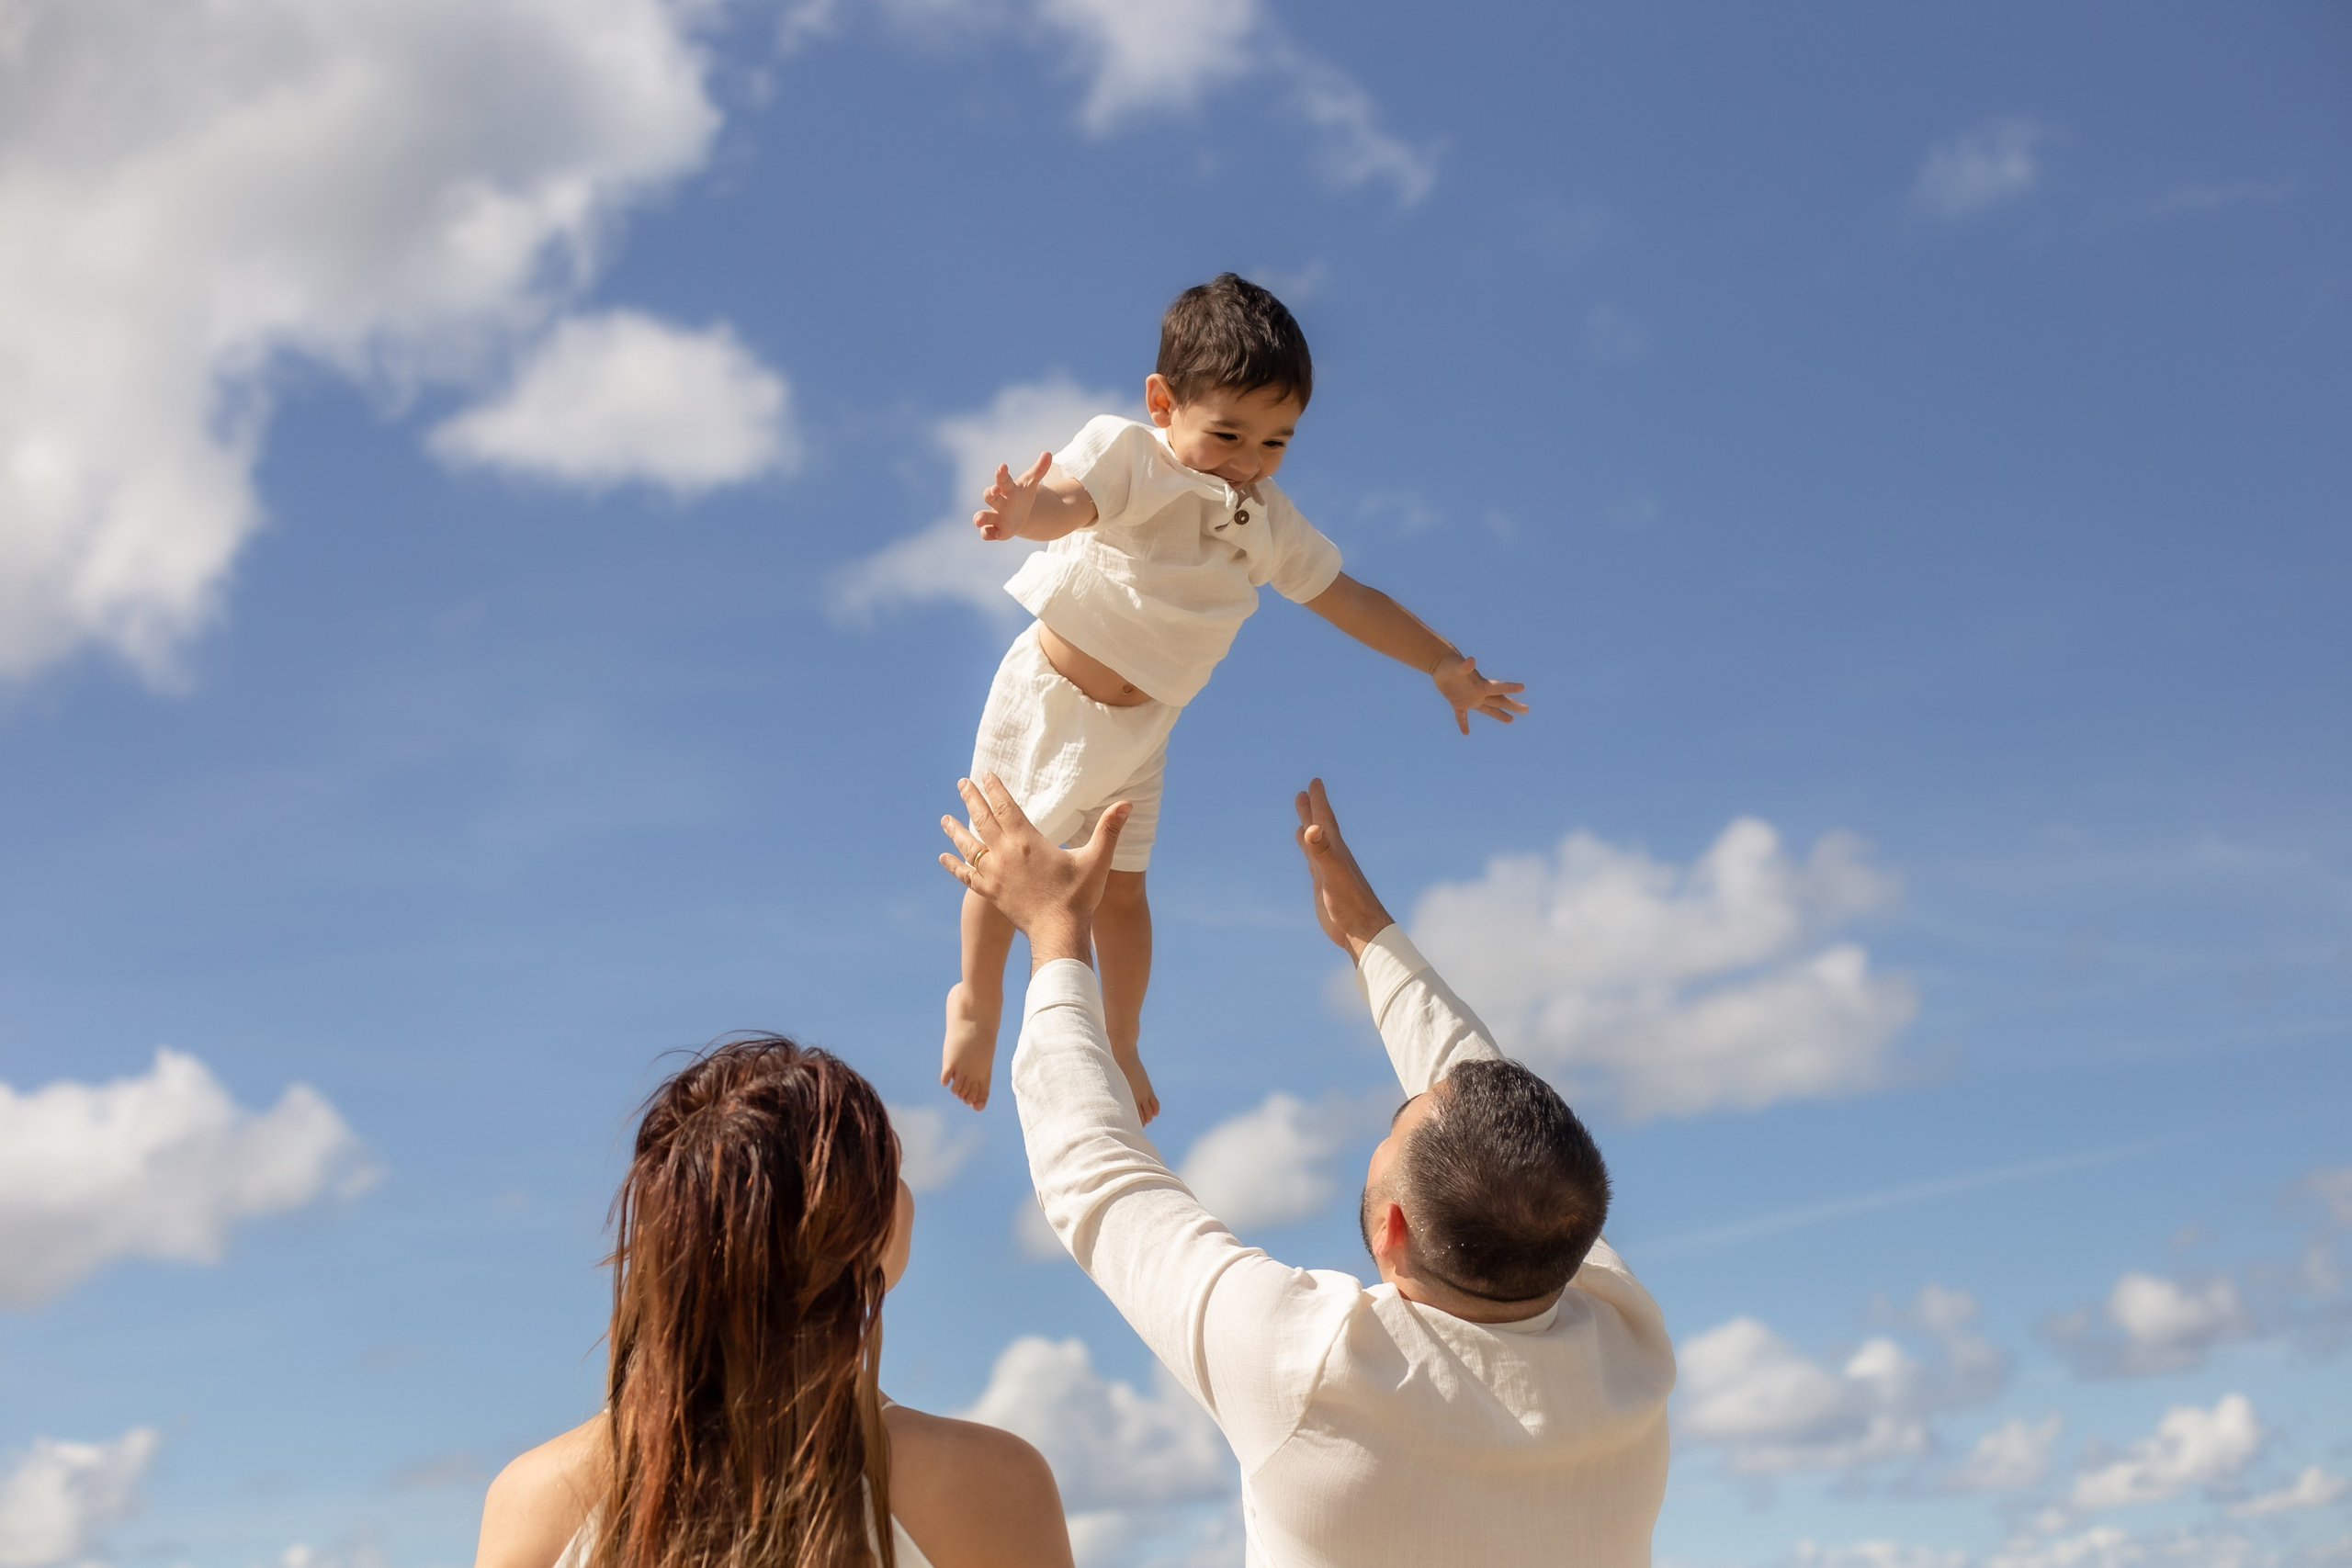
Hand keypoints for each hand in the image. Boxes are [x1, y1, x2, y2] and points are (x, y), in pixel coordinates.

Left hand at [941, 774, 1127, 968]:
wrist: (1057, 932)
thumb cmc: (1078, 897)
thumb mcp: (1097, 860)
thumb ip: (1109, 830)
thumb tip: (1128, 803)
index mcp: (1027, 841)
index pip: (1006, 806)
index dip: (995, 788)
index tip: (985, 773)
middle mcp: (1005, 854)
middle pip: (982, 819)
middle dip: (971, 799)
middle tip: (961, 782)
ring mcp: (994, 874)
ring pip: (969, 846)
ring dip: (955, 830)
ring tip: (944, 818)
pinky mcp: (990, 893)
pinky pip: (966, 875)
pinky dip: (954, 865)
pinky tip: (943, 857)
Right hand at [973, 452, 1052, 540]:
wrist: (1020, 515)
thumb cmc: (1022, 496)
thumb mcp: (1031, 484)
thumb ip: (1039, 470)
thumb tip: (1048, 453)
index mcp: (1006, 489)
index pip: (1002, 480)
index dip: (1001, 474)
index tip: (1003, 466)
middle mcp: (998, 502)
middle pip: (989, 496)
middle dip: (990, 493)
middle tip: (994, 490)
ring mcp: (995, 516)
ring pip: (983, 516)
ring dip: (979, 518)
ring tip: (979, 521)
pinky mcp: (995, 531)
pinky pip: (986, 533)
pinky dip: (988, 534)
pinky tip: (996, 534)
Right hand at [1293, 778, 1395, 962]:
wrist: (1362, 930)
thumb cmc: (1351, 903)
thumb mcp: (1334, 874)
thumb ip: (1323, 851)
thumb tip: (1311, 828)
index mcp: (1336, 850)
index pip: (1325, 819)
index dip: (1319, 800)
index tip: (1314, 782)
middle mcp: (1332, 857)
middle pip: (1320, 828)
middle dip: (1312, 809)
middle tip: (1304, 792)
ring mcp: (1328, 871)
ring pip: (1316, 844)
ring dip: (1309, 829)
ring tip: (1304, 820)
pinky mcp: (1324, 886)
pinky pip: (1314, 863)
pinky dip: (1309, 852)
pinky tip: (1307, 852)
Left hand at [1430, 652, 1528, 735]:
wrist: (1441, 664)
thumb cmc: (1450, 664)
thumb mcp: (1457, 666)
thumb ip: (1464, 666)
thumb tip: (1471, 660)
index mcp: (1481, 685)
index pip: (1498, 688)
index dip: (1510, 687)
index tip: (1522, 687)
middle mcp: (1479, 693)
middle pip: (1499, 701)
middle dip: (1512, 705)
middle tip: (1526, 709)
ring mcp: (1469, 699)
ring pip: (1487, 709)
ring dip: (1498, 714)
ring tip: (1511, 720)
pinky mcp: (1457, 702)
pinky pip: (1461, 716)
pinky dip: (1463, 723)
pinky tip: (1465, 733)